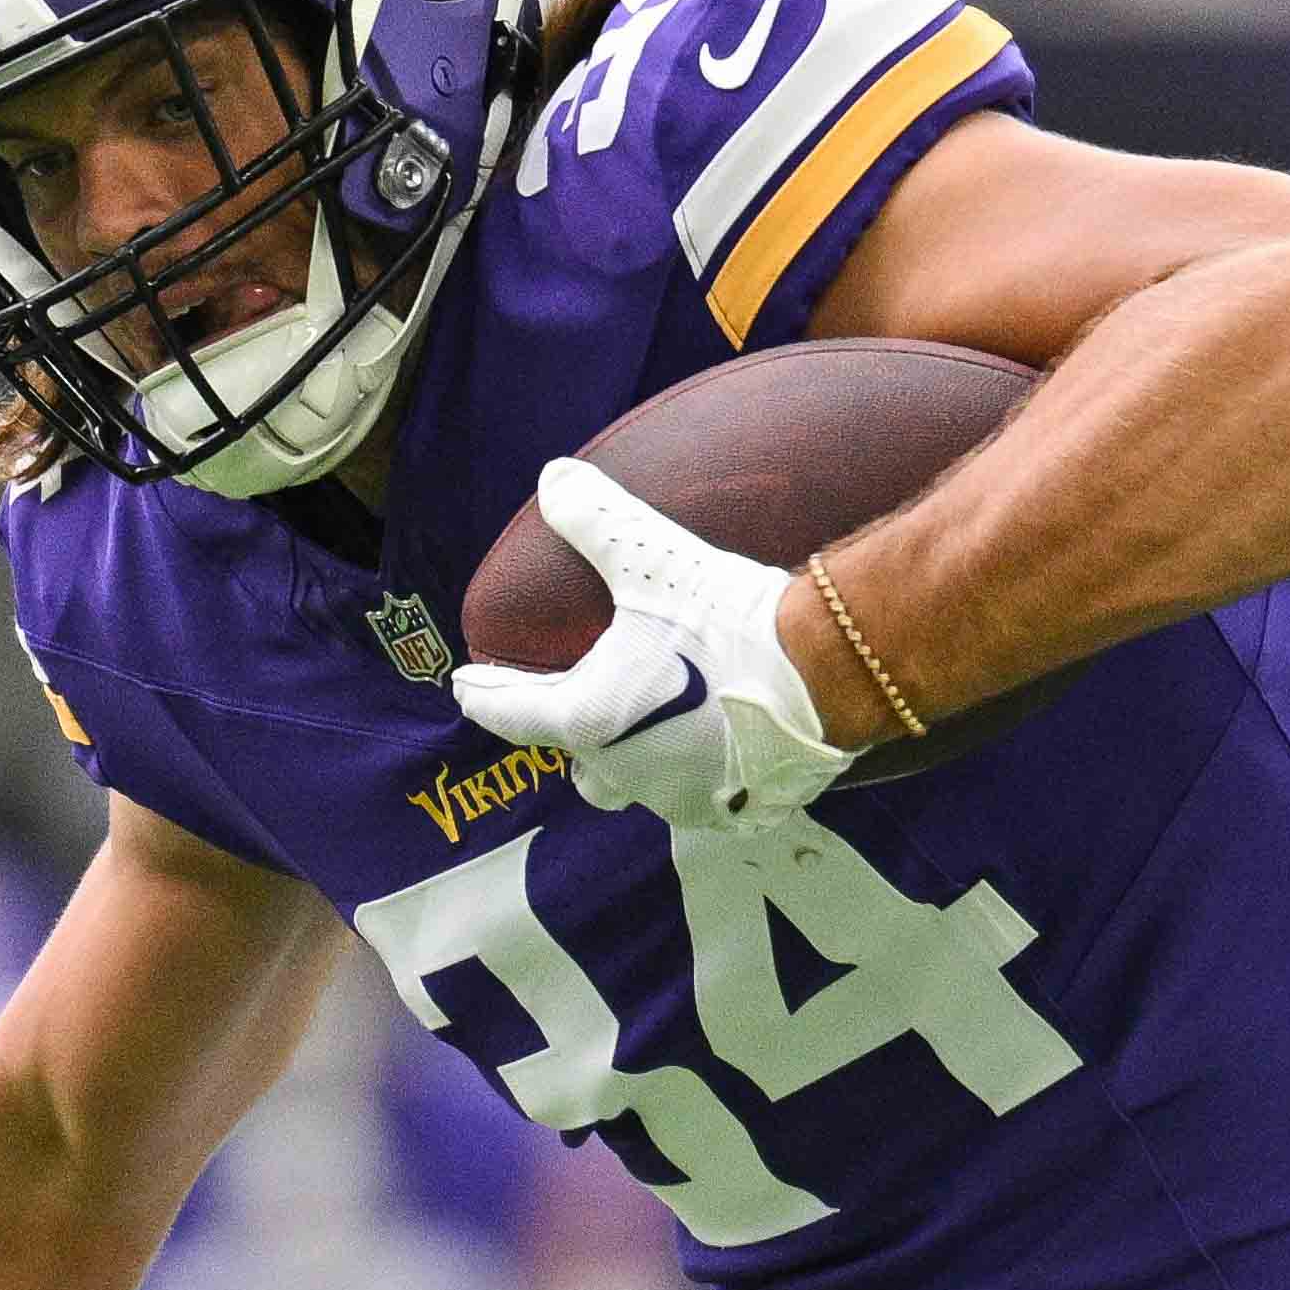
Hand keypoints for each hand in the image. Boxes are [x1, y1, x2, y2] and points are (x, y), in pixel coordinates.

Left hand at [444, 458, 851, 833]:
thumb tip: (553, 479)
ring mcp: (683, 798)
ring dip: (640, 762)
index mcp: (591, 720)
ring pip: (641, 788)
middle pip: (582, 768)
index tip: (465, 690)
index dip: (486, 698)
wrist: (824, 673)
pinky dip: (700, 776)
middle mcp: (627, 773)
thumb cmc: (725, 622)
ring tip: (655, 726)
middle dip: (576, 742)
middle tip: (581, 709)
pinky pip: (702, 801)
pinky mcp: (737, 810)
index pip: (516, 713)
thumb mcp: (650, 559)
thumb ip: (594, 520)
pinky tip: (716, 750)